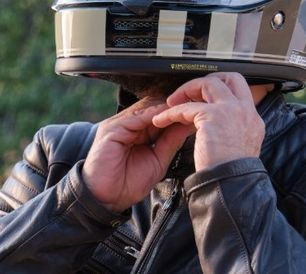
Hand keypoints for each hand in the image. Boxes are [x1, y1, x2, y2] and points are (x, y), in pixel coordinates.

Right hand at [82, 97, 196, 212]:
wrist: (105, 200)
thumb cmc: (127, 184)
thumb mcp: (157, 161)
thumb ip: (170, 142)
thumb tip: (187, 126)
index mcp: (137, 131)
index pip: (160, 114)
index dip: (178, 113)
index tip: (199, 112)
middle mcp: (127, 124)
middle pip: (154, 107)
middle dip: (175, 107)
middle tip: (197, 105)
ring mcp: (118, 125)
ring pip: (146, 108)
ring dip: (167, 108)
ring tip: (186, 108)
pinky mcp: (112, 129)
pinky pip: (135, 117)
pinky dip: (153, 115)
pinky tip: (168, 115)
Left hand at [151, 72, 264, 170]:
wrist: (233, 186)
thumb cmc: (232, 176)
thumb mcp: (239, 148)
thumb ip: (231, 131)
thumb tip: (217, 127)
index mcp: (252, 119)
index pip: (240, 90)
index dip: (221, 89)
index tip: (203, 98)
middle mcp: (245, 111)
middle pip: (229, 78)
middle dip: (207, 81)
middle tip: (189, 93)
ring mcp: (231, 111)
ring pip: (207, 84)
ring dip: (186, 91)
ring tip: (171, 103)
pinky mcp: (213, 116)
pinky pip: (187, 107)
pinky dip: (171, 112)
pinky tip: (161, 120)